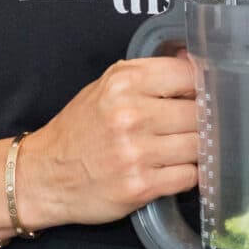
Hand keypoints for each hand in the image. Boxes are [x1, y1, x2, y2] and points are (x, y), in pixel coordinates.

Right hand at [19, 55, 201, 228]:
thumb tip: (191, 62)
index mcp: (123, 83)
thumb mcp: (104, 88)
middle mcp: (130, 115)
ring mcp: (137, 153)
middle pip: (198, 113)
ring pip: (198, 146)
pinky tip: (173, 169)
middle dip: (199, 121)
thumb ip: (147, 75)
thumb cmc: (78, 131)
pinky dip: (188, 174)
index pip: (188, 75)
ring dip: (196, 149)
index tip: (202, 94)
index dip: (201, 86)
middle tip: (189, 127)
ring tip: (180, 148)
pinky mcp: (141, 186)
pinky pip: (189, 177)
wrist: (45, 175)